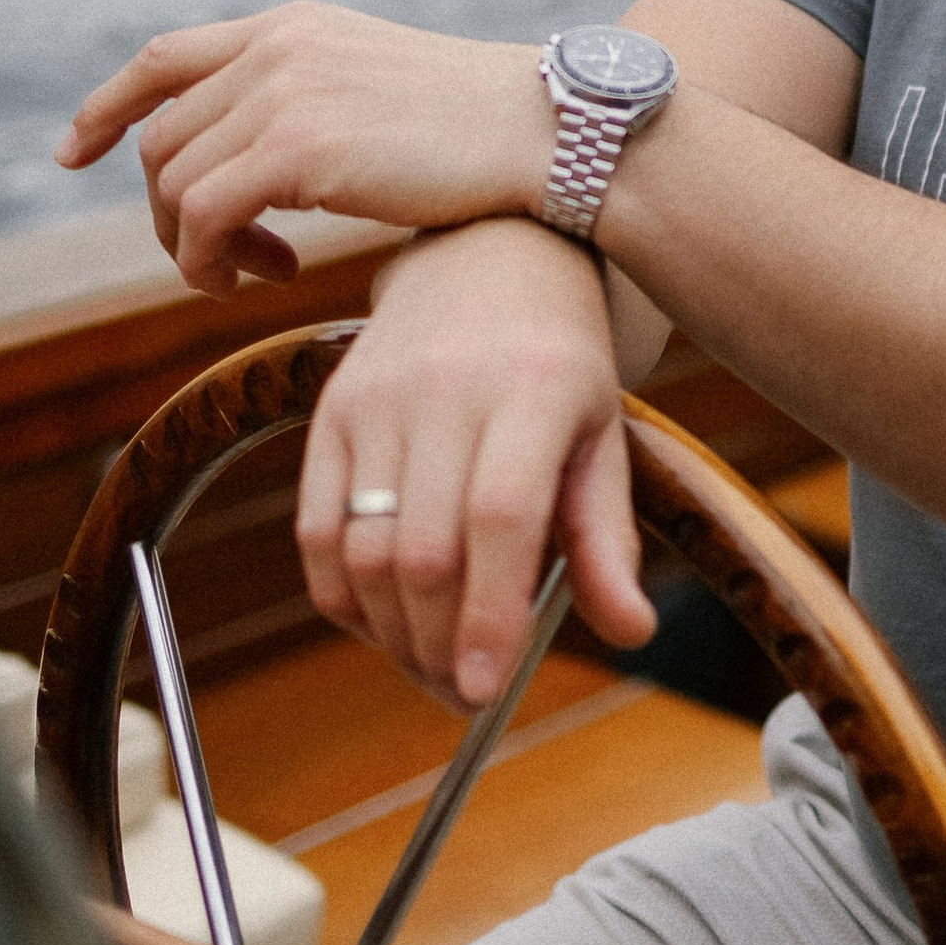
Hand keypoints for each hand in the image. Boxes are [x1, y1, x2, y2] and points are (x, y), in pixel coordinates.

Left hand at [57, 1, 553, 295]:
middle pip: (162, 137)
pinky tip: (267, 276)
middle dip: (170, 212)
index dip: (106, 107)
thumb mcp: (378, 91)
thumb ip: (310, 104)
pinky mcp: (298, 145)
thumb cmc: (483, 132)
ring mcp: (284, 90)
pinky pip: (203, 214)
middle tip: (230, 262)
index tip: (71, 153)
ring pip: (174, 182)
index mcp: (293, 26)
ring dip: (195, 245)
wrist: (551, 134)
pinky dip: (212, 259)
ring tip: (253, 273)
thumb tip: (258, 165)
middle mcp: (278, 46)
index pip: (164, 56)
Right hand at [296, 219, 655, 704]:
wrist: (486, 252)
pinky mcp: (328, 410)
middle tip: (467, 692)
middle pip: (421, 549)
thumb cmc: (558, 359)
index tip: (487, 689)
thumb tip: (630, 632)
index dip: (489, 612)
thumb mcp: (604, 435)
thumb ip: (608, 539)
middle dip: (439, 645)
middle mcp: (446, 387)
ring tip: (432, 666)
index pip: (501, 516)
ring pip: (361, 550)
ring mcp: (377, 397)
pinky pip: (315, 531)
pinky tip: (383, 624)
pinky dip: (342, 598)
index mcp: (535, 386)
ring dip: (391, 635)